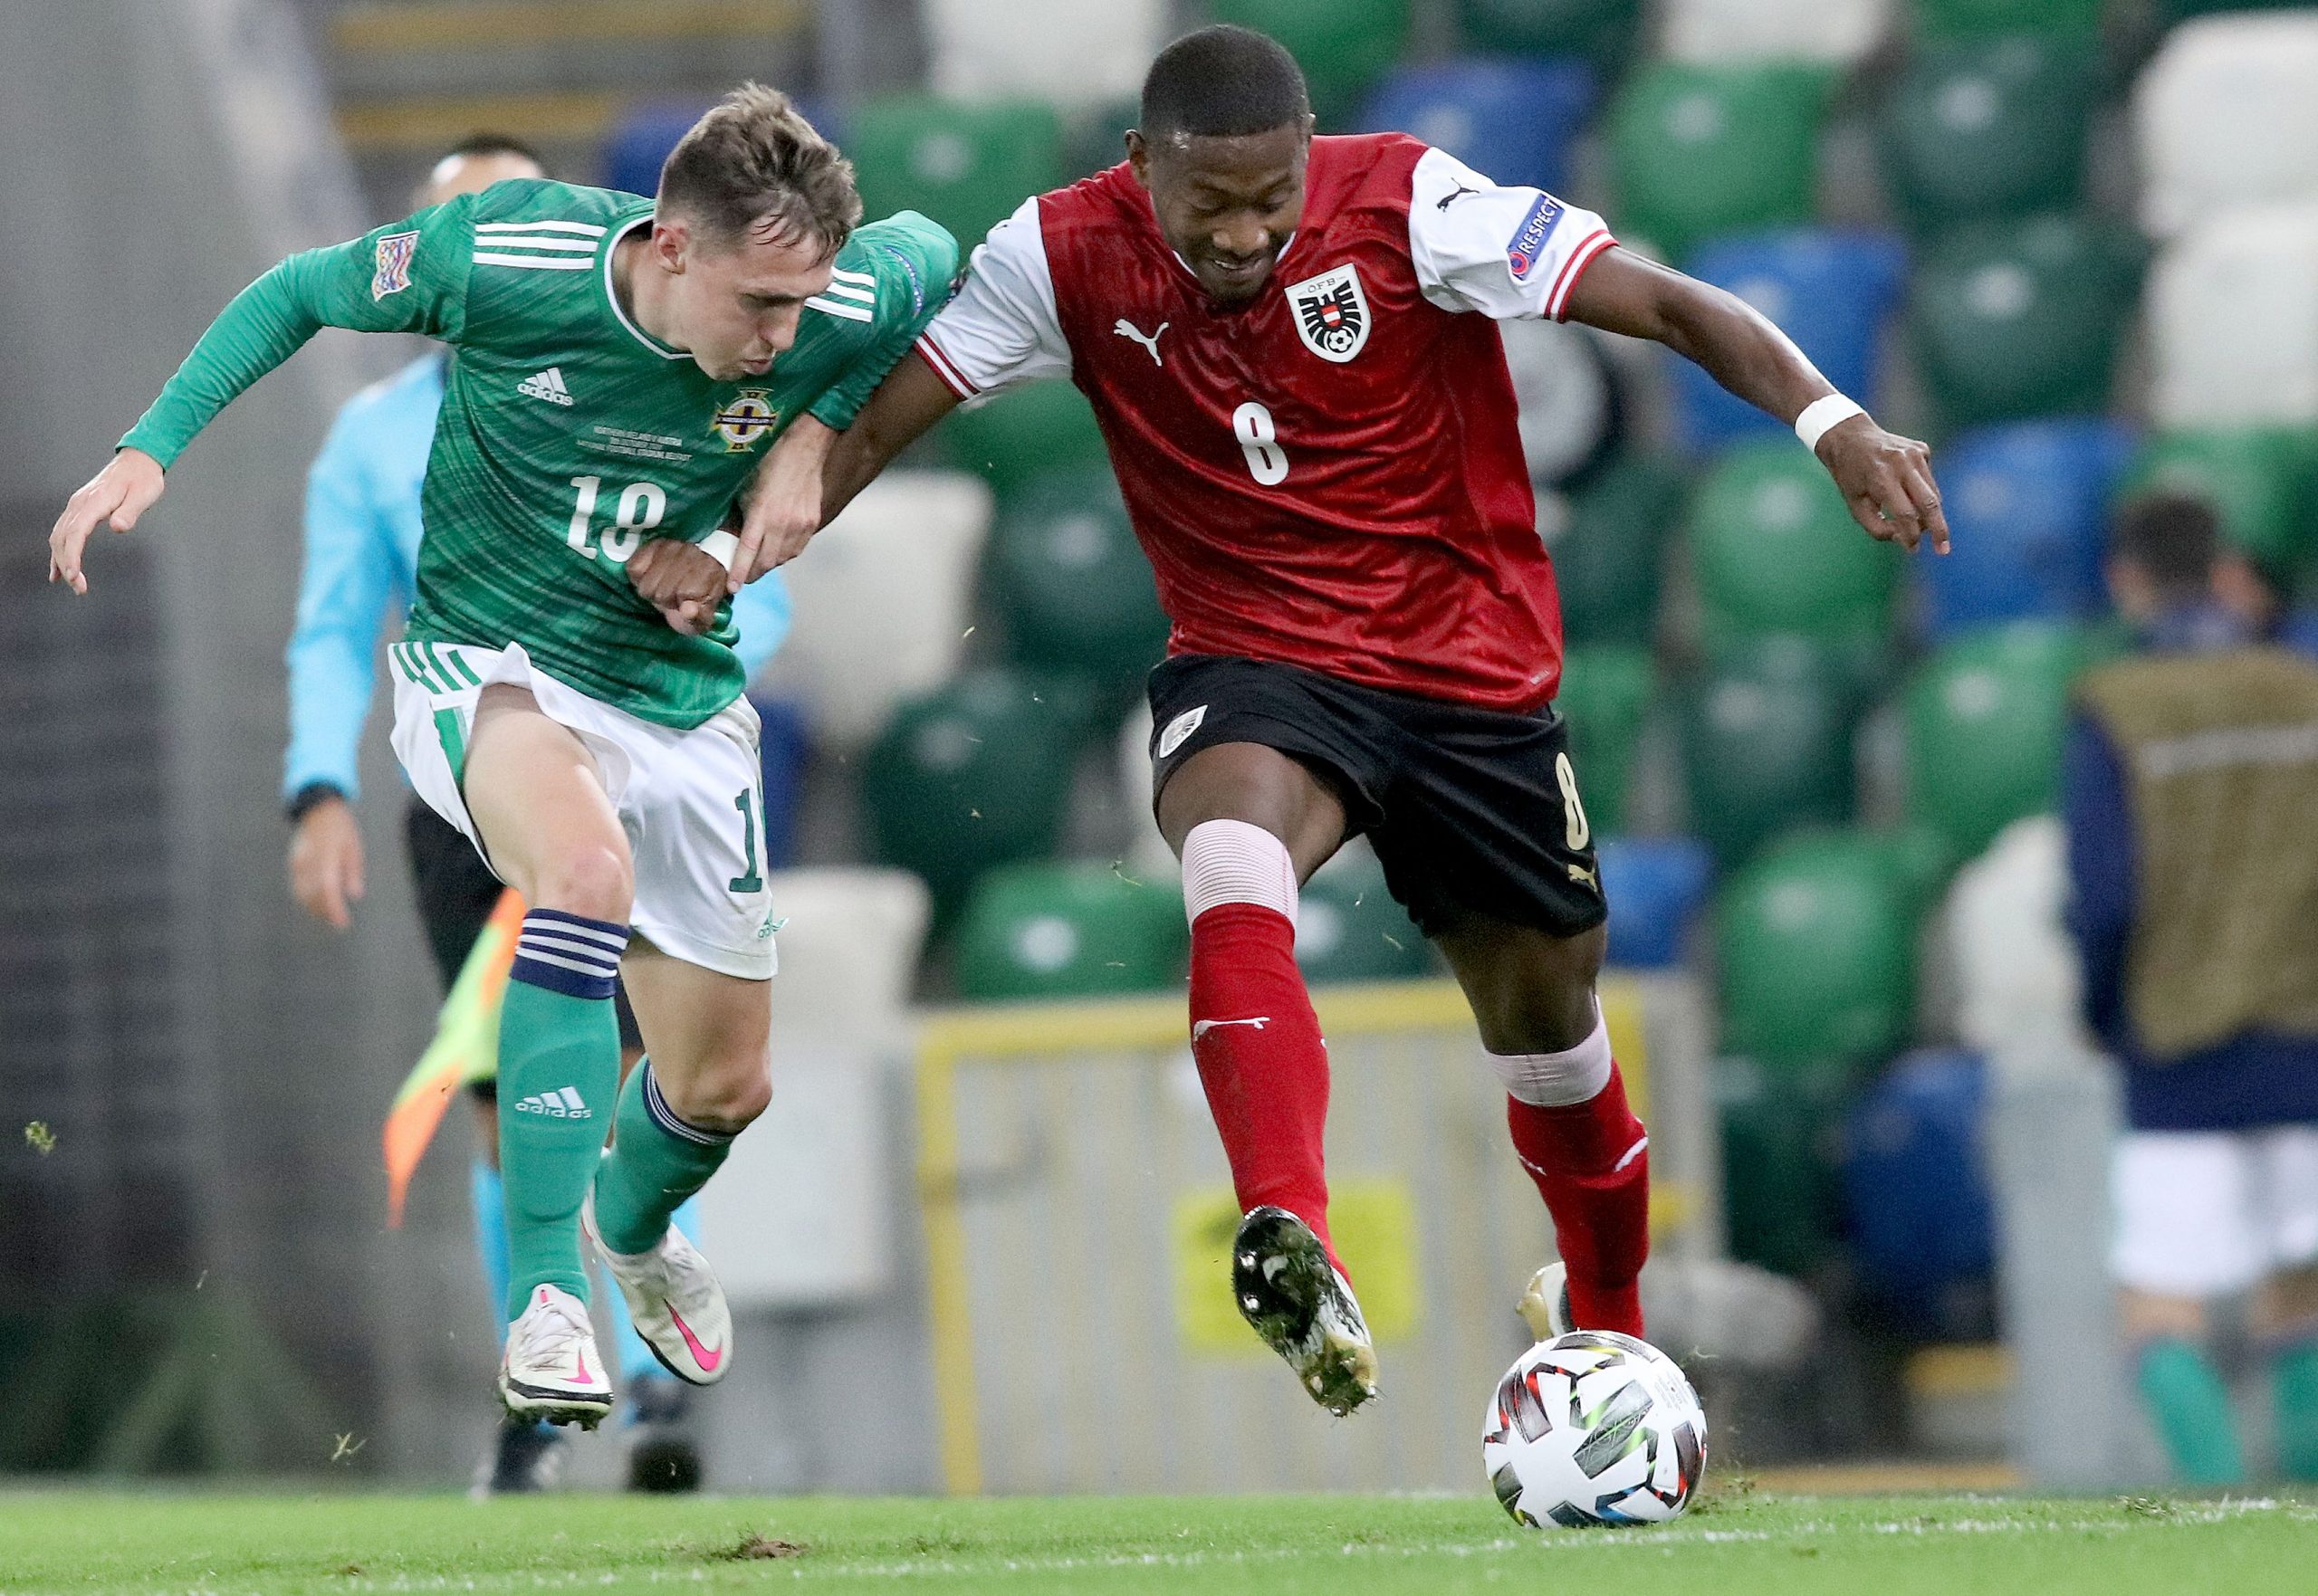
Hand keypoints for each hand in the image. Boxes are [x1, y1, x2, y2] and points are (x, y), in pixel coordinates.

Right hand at [50, 449, 164, 593]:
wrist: (138, 461)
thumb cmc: (143, 479)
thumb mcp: (144, 495)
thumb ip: (130, 512)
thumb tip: (119, 527)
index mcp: (94, 501)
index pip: (76, 533)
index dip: (72, 556)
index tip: (74, 576)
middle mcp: (80, 503)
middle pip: (64, 537)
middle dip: (67, 564)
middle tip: (78, 588)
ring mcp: (77, 505)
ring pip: (59, 536)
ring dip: (61, 560)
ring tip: (71, 583)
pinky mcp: (80, 508)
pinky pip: (63, 531)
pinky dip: (59, 550)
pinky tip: (59, 569)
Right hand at [288, 794, 365, 929]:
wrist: (318, 810)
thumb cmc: (342, 829)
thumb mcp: (354, 848)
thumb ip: (353, 872)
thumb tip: (354, 895)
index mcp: (326, 856)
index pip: (328, 888)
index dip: (334, 908)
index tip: (342, 922)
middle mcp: (309, 861)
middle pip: (313, 894)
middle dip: (325, 911)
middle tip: (339, 923)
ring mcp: (298, 862)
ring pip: (302, 893)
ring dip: (314, 908)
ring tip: (329, 917)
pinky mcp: (294, 863)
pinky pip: (298, 886)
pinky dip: (306, 899)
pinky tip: (317, 906)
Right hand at [626, 538, 726, 635]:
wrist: (687, 587)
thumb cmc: (695, 606)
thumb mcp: (702, 620)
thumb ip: (698, 618)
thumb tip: (688, 610)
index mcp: (712, 570)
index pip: (684, 593)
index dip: (682, 604)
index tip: (686, 603)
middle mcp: (693, 552)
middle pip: (662, 592)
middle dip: (666, 599)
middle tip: (674, 597)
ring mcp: (672, 545)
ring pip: (646, 584)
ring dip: (652, 591)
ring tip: (663, 587)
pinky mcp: (652, 545)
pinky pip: (633, 569)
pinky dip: (638, 578)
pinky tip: (651, 576)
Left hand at [730, 416, 834, 587]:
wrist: (804, 447)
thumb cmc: (769, 461)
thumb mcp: (744, 486)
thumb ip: (739, 513)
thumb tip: (728, 534)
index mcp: (762, 513)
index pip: (748, 552)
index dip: (739, 573)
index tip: (733, 588)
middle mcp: (783, 524)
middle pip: (767, 562)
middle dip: (753, 573)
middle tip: (743, 577)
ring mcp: (801, 525)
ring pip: (783, 559)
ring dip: (769, 564)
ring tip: (759, 563)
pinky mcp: (812, 523)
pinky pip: (797, 549)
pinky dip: (785, 554)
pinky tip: (777, 551)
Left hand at [1816, 416, 1948, 554]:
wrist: (1850, 437)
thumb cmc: (1850, 477)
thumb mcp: (1854, 505)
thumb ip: (1876, 527)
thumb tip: (1904, 538)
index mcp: (1881, 477)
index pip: (1905, 513)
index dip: (1911, 535)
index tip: (1912, 549)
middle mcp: (1901, 462)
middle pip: (1929, 502)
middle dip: (1939, 529)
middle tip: (1944, 550)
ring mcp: (1915, 453)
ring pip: (1933, 493)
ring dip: (1928, 513)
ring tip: (1916, 523)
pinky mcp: (1922, 449)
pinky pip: (1929, 480)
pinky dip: (1921, 492)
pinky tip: (1903, 486)